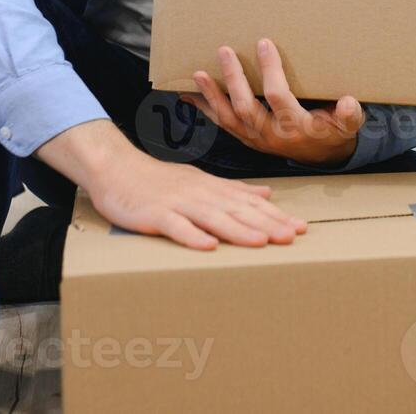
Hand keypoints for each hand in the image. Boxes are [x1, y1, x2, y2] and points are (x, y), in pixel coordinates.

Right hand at [35, 120, 306, 250]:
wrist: (115, 169)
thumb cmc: (158, 180)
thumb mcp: (200, 181)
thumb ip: (234, 190)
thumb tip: (268, 196)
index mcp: (211, 188)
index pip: (249, 204)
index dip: (275, 216)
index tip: (300, 228)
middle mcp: (199, 194)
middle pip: (237, 210)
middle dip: (266, 224)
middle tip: (293, 236)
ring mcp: (176, 203)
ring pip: (212, 217)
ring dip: (238, 230)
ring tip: (262, 242)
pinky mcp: (154, 214)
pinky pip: (175, 226)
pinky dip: (191, 236)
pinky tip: (208, 247)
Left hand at [182, 38, 364, 166]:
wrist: (322, 157)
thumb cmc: (334, 132)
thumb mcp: (348, 125)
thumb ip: (350, 115)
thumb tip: (348, 102)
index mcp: (297, 127)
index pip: (278, 96)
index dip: (270, 70)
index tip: (264, 43)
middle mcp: (272, 136)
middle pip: (246, 107)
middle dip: (233, 79)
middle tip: (225, 51)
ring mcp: (256, 139)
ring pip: (229, 119)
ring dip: (212, 96)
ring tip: (198, 74)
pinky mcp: (247, 139)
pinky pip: (224, 124)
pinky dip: (206, 109)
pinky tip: (189, 96)